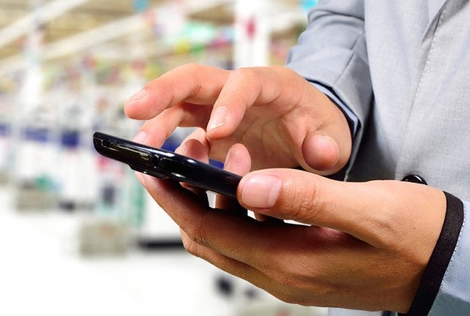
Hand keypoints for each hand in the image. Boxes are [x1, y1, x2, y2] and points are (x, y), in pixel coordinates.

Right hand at [125, 64, 351, 174]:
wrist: (311, 138)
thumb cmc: (319, 131)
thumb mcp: (333, 140)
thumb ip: (327, 146)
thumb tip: (317, 154)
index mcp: (271, 85)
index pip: (244, 83)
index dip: (228, 104)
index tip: (217, 132)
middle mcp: (237, 93)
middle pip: (195, 80)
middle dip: (163, 92)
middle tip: (135, 108)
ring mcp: (218, 112)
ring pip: (180, 108)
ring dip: (157, 124)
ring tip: (140, 147)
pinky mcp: (208, 134)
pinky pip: (182, 138)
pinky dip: (169, 152)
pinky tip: (161, 170)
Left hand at [136, 141, 446, 312]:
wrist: (451, 268)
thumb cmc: (418, 238)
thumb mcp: (369, 210)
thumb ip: (307, 197)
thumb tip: (250, 183)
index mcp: (291, 263)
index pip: (212, 233)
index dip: (176, 200)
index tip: (151, 169)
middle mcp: (281, 275)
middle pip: (209, 240)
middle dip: (182, 201)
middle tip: (168, 160)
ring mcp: (289, 275)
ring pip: (226, 242)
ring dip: (208, 205)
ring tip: (207, 162)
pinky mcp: (299, 266)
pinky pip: (250, 241)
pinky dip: (235, 213)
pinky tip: (243, 183)